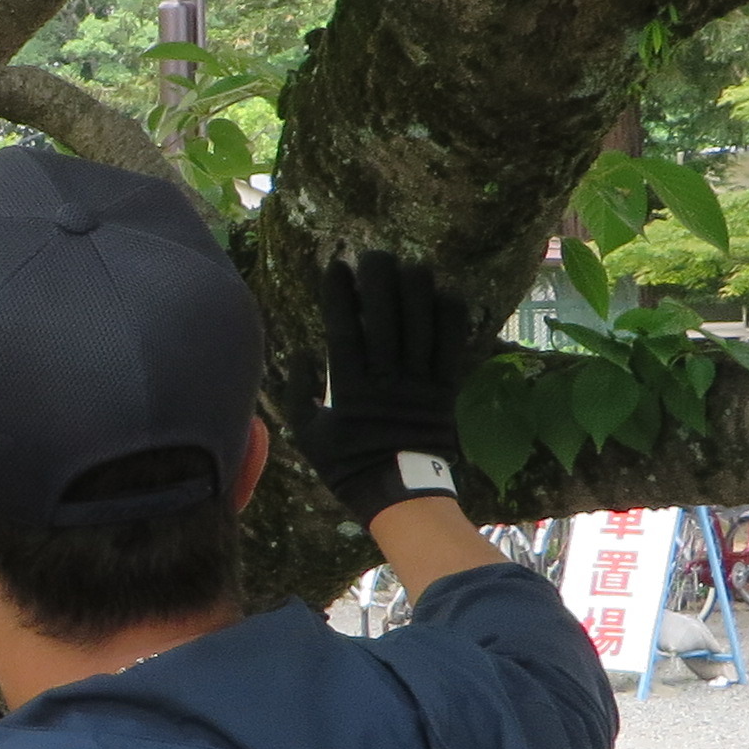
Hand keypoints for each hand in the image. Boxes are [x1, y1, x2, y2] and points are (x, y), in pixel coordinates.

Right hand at [308, 252, 477, 520]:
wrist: (398, 495)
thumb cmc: (347, 466)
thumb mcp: (308, 435)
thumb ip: (298, 394)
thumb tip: (298, 354)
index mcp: (350, 389)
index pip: (344, 331)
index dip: (340, 295)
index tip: (335, 266)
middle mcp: (386, 381)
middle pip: (385, 320)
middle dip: (379, 282)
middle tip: (374, 254)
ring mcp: (419, 385)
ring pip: (420, 329)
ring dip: (416, 292)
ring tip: (411, 264)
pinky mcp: (444, 391)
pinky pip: (451, 350)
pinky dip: (450, 320)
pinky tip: (446, 292)